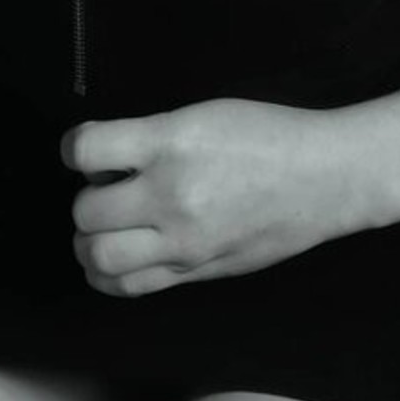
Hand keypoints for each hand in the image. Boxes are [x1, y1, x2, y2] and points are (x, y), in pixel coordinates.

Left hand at [62, 98, 369, 297]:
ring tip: (105, 226)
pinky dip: (107, 274)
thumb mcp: (201, 114)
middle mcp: (172, 196)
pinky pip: (131, 286)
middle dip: (85, 198)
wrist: (326, 179)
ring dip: (88, 241)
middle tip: (105, 189)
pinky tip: (114, 256)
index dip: (73, 148)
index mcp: (171, 144)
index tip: (83, 150)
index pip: (86, 150)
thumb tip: (100, 161)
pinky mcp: (197, 270)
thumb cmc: (267, 136)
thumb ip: (148, 138)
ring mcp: (185, 241)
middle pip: (85, 211)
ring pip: (99, 257)